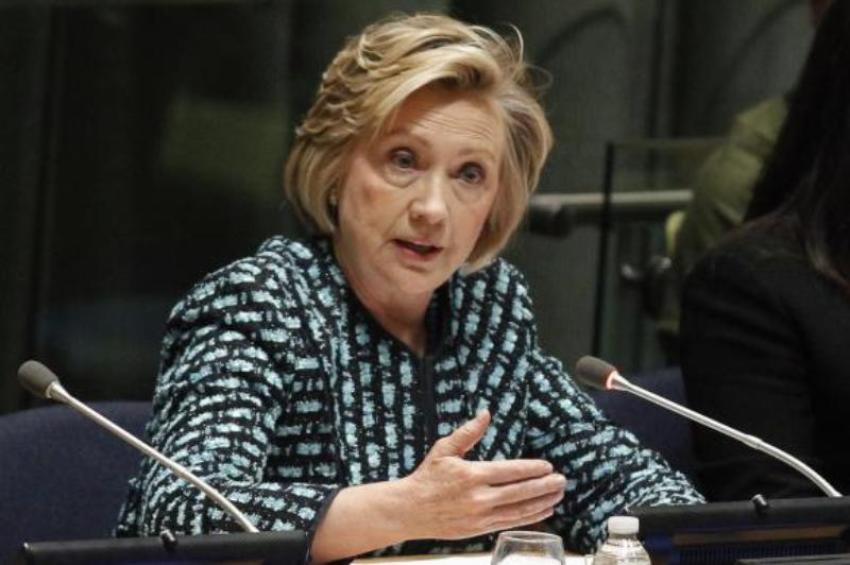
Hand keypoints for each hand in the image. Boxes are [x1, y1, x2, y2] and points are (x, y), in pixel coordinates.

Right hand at [399, 410, 566, 539]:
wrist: (409, 510)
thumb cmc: (427, 477)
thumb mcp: (444, 449)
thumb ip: (468, 432)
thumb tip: (486, 414)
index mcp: (472, 475)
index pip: (510, 472)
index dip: (532, 469)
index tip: (547, 466)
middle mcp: (479, 497)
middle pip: (520, 492)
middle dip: (544, 486)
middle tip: (562, 480)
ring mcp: (480, 516)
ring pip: (519, 510)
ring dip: (542, 503)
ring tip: (558, 495)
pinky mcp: (480, 529)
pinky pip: (510, 523)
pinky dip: (529, 518)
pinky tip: (543, 511)